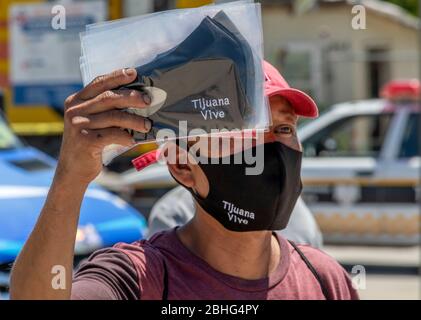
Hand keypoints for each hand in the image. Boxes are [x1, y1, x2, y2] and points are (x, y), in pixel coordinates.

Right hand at [56, 68, 150, 184]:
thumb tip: (135, 99)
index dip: (116, 76)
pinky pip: (113, 135)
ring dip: (134, 120)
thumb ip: (104, 110)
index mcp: (76, 101)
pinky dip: (126, 137)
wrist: (72, 170)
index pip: (99, 83)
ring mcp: (79, 126)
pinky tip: (133, 141)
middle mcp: (75, 111)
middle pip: (108, 98)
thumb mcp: (90, 122)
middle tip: (148, 100)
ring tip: (147, 125)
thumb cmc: (88, 144)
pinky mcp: (85, 141)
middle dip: (131, 97)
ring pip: (114, 117)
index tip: (133, 73)